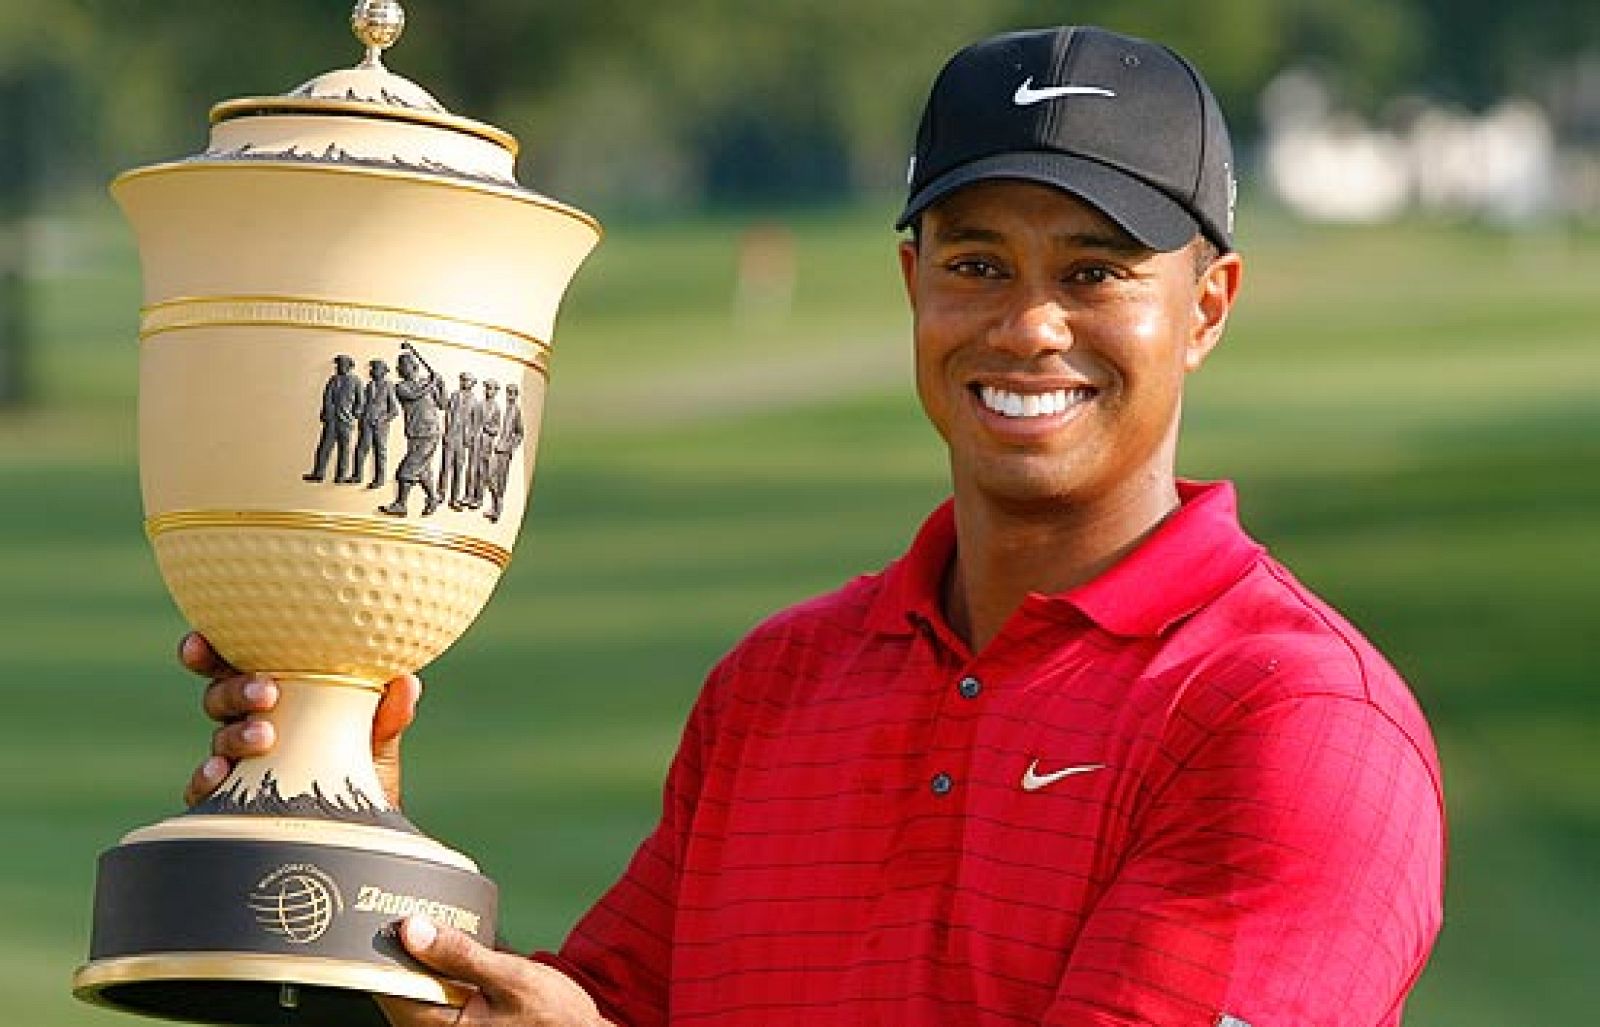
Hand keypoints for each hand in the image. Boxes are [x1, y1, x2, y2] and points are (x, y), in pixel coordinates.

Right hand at [178, 631, 421, 806]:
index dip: (214, 650)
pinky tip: (221, 771)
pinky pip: (206, 788)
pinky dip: (208, 776)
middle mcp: (251, 725)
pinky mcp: (229, 803)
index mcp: (280, 698)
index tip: (206, 637)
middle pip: (222, 696)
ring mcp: (238, 764)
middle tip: (267, 693)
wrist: (360, 835)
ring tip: (264, 736)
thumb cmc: (362, 775)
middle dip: (237, 689)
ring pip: (218, 737)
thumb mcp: (378, 744)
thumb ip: (388, 716)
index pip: (239, 665)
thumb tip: (407, 682)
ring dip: (236, 732)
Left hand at [375, 916, 612, 1025]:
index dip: (389, 952)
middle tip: (419, 917)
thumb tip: (415, 930)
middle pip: (401, 988)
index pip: (392, 989)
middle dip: (408, 952)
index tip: (392, 920)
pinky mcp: (457, 1022)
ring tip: (438, 932)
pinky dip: (439, 971)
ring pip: (417, 989)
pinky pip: (434, 994)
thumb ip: (461, 954)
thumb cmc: (553, 1015)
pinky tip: (453, 953)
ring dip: (424, 960)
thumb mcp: (511, 976)